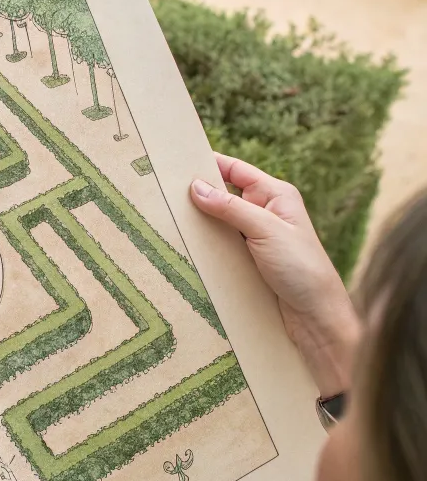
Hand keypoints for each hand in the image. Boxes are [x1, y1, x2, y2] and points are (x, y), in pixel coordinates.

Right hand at [191, 154, 359, 397]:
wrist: (316, 318)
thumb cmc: (302, 268)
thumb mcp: (266, 230)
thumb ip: (230, 207)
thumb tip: (195, 186)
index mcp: (276, 195)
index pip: (234, 170)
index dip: (208, 163)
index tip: (177, 162)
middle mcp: (265, 213)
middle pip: (223, 197)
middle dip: (197, 197)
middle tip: (164, 195)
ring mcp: (256, 239)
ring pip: (219, 225)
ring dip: (199, 226)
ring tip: (167, 221)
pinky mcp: (248, 262)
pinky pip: (221, 248)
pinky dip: (205, 248)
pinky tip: (185, 249)